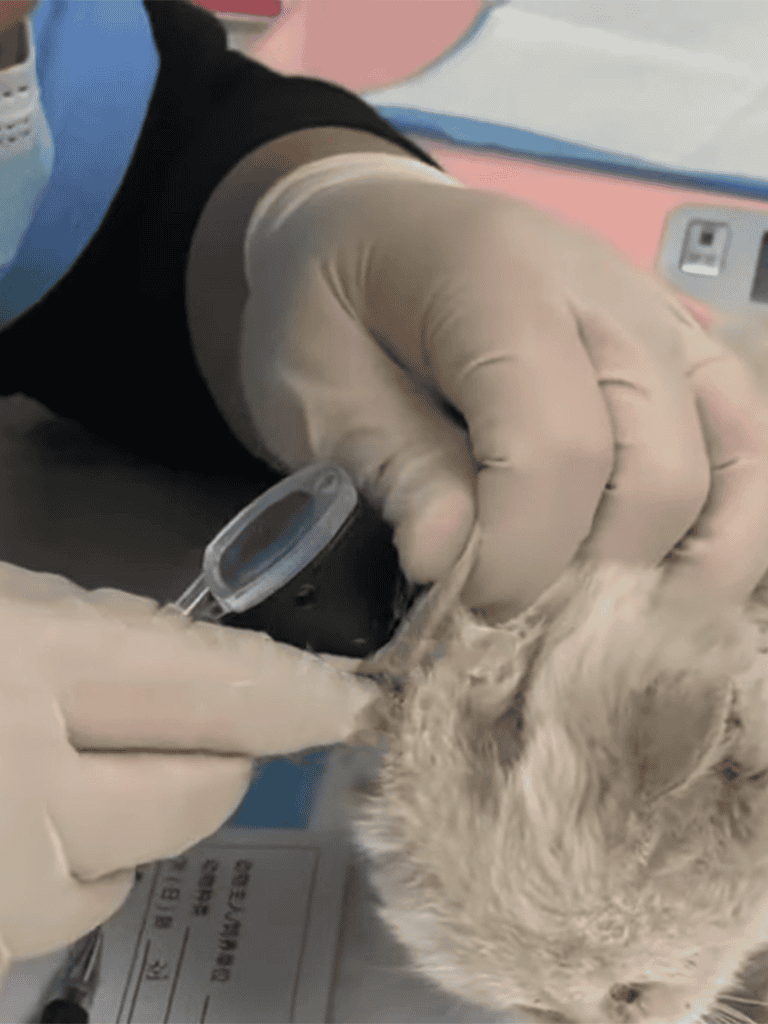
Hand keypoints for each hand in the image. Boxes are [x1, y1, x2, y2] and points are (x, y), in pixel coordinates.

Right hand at [0, 561, 371, 973]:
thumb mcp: (2, 604)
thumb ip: (98, 627)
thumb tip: (197, 659)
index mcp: (36, 662)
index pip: (217, 687)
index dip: (302, 697)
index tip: (356, 703)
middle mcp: (26, 783)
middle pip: (201, 792)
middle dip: (227, 760)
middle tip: (203, 731)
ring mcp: (5, 880)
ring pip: (138, 866)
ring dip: (140, 820)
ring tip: (70, 775)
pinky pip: (69, 913)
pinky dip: (72, 869)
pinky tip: (22, 827)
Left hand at [240, 173, 767, 616]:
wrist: (369, 230)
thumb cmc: (327, 305)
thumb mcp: (314, 385)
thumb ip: (389, 467)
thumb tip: (449, 563)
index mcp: (500, 279)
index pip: (557, 446)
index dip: (521, 556)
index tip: (467, 607)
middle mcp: (609, 291)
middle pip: (659, 469)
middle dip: (591, 576)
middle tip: (517, 615)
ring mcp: (662, 318)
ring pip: (733, 464)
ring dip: (674, 569)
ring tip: (594, 618)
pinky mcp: (684, 352)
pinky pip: (746, 446)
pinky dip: (726, 528)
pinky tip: (664, 576)